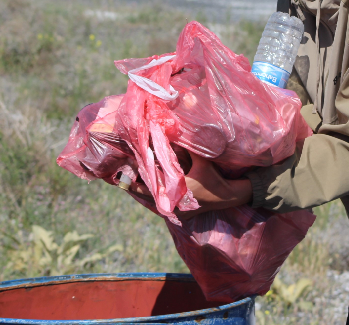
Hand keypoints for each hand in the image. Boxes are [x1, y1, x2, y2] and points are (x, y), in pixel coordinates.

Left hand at [125, 153, 251, 220]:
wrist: (228, 196)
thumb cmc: (214, 177)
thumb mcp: (203, 160)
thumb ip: (189, 147)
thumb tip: (174, 132)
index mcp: (176, 192)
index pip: (149, 187)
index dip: (134, 180)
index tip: (123, 172)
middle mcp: (173, 205)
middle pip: (145, 197)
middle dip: (134, 186)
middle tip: (120, 177)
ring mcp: (175, 213)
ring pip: (151, 204)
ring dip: (142, 193)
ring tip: (129, 182)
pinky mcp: (178, 215)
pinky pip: (160, 208)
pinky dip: (152, 199)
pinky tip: (146, 191)